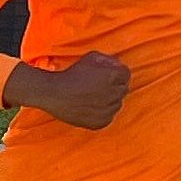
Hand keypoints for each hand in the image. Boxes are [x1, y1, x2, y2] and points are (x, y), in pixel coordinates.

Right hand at [8, 50, 130, 129]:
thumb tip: (117, 65)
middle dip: (115, 86)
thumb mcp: (91, 57)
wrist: (54, 94)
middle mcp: (112, 94)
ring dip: (110, 100)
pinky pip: (109, 117)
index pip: (126, 74)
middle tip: (100, 85)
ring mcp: (107, 110)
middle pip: (123, 89)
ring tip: (95, 96)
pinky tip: (92, 106)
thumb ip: (108, 60)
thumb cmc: (72, 74)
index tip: (109, 75)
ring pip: (117, 104)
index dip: (118, 73)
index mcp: (112, 76)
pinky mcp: (100, 122)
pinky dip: (104, 112)